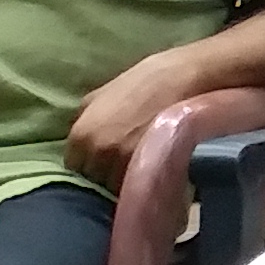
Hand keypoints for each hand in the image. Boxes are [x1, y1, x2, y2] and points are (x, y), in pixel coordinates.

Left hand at [64, 61, 177, 187]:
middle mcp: (99, 154)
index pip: (75, 166)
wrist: (188, 77)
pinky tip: (154, 168)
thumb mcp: (102, 94)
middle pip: (96, 179)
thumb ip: (84, 121)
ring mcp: (126, 164)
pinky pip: (142, 187)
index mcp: (81, 137)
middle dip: (107, 171)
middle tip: (125, 159)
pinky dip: (146, 181)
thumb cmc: (146, 81)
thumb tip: (80, 143)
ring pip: (119, 186)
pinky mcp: (153, 170)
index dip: (90, 162)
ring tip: (141, 165)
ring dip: (127, 179)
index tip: (105, 157)